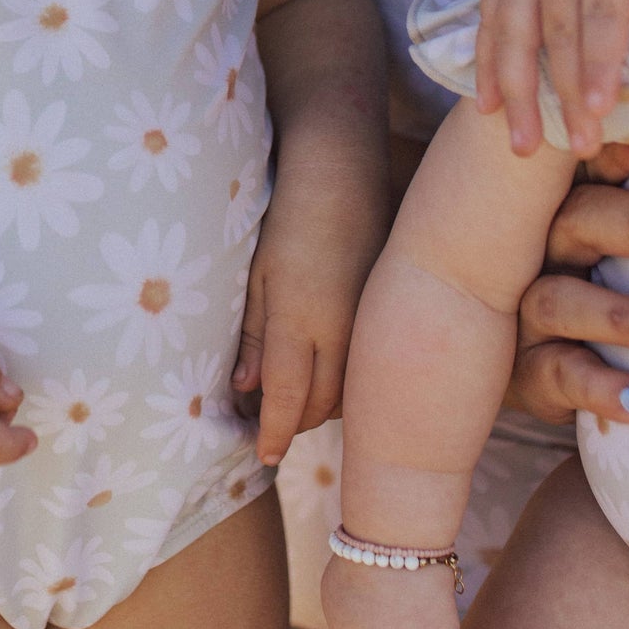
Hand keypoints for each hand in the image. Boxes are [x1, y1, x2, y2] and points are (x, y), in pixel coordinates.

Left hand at [232, 150, 387, 464]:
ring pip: (348, 389)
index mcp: (298, 320)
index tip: (262, 457)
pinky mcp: (383, 309)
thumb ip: (251, 333)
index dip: (273, 432)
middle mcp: (339, 330)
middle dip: (295, 424)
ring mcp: (367, 321)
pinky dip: (344, 382)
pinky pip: (364, 365)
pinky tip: (325, 374)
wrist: (341, 171)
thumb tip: (244, 389)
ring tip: (293, 405)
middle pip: (321, 404)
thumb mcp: (255, 272)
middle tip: (269, 431)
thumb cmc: (286, 216)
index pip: (286, 398)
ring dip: (321, 406)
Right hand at [474, 0, 628, 157]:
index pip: (600, 6)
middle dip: (564, 92)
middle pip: (555, 28)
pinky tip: (487, 104)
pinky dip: (485, 62)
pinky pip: (488, 17)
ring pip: (511, 30)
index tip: (602, 110)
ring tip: (523, 144)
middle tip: (579, 146)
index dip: (599, 60)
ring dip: (516, 90)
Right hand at [507, 161, 628, 424]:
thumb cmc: (619, 300)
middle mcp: (542, 250)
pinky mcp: (525, 373)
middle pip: (575, 219)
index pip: (594, 166)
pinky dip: (603, 386)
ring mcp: (524, 311)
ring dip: (626, 316)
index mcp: (578, 209)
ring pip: (559, 298)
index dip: (621, 152)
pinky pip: (558, 374)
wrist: (559, 378)